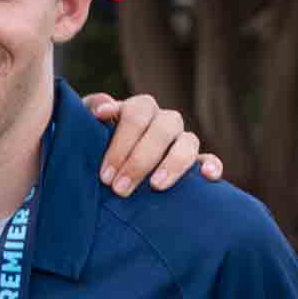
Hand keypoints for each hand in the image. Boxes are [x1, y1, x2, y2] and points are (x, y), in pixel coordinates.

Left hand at [82, 92, 223, 195]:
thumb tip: (103, 110)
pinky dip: (212, 165)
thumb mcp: (85, 131)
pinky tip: (208, 177)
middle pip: (163, 128)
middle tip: (119, 189)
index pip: (136, 114)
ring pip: (189, 141)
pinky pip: (209, 159)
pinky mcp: (196, 162)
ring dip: (173, 164)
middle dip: (140, 159)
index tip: (105, 173)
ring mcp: (182, 141)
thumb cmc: (94, 148)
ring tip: (156, 186)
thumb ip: (88, 114)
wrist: (109, 171)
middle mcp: (163, 121)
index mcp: (139, 110)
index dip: (122, 142)